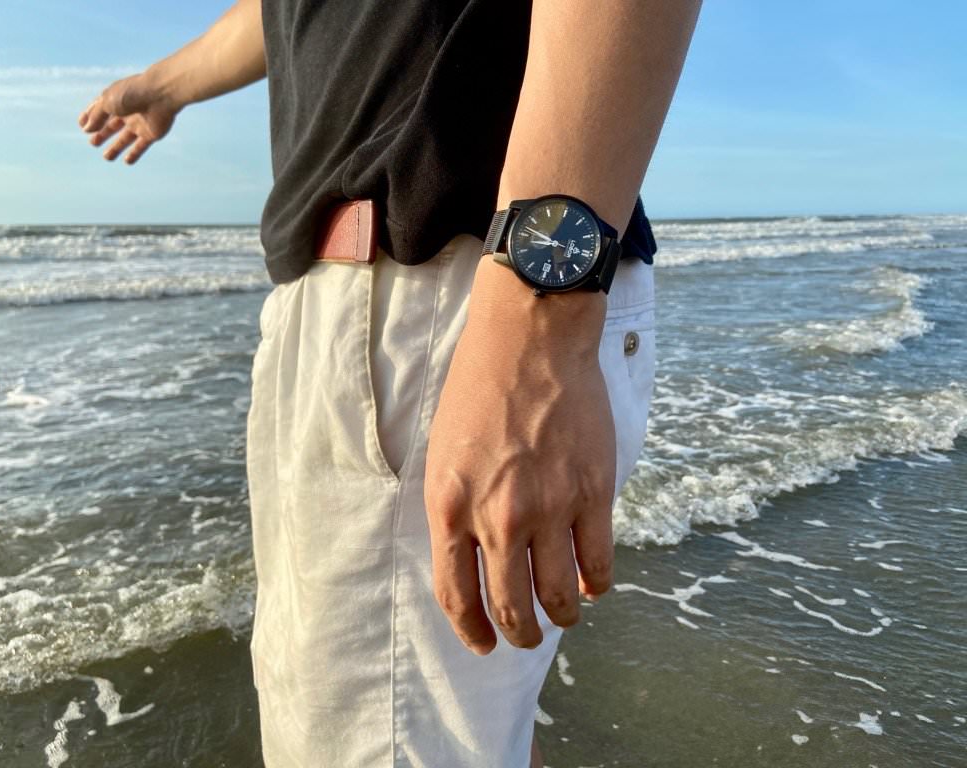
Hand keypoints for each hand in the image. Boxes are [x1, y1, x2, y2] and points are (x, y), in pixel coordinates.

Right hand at [79, 72, 179, 163]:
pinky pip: (141, 146)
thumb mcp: (108, 102)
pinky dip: (135, 154)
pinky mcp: (151, 133)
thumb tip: (86, 129)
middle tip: (93, 142)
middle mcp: (128, 111)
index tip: (82, 126)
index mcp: (116, 99)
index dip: (90, 117)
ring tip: (107, 157)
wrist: (161, 95)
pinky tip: (127, 161)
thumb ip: (96, 116)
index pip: (100, 109)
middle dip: (102, 134)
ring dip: (116, 148)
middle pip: (112, 125)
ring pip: (125, 138)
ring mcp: (140, 123)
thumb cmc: (132, 94)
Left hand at [424, 259, 615, 653]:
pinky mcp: (593, 494)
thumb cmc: (479, 390)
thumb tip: (476, 559)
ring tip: (563, 615)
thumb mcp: (442, 455)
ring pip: (559, 595)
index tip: (483, 644)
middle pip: (510, 606)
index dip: (471, 630)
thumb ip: (454, 511)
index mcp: (450, 508)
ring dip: (561, 616)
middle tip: (526, 637)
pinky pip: (598, 563)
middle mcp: (498, 519)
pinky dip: (596, 584)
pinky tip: (592, 585)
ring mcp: (550, 509)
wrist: (529, 341)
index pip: (457, 595)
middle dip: (519, 634)